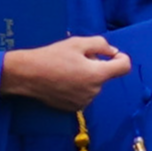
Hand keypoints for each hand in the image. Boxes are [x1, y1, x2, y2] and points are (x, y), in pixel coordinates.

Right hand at [0, 33, 128, 114]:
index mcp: (98, 74)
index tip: (112, 54)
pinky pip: (83, 95)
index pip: (124, 67)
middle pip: (104, 75)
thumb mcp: (76, 42)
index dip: (122, 58)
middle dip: (95, 66)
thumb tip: (112, 52)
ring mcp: (85, 101)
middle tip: (74, 59)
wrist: (26, 75)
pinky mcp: (74, 108)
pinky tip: (62, 81)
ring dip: (86, 77)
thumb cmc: (51, 56)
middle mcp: (95, 90)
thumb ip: (100, 44)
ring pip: (93, 85)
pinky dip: (78, 87)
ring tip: (65, 70)